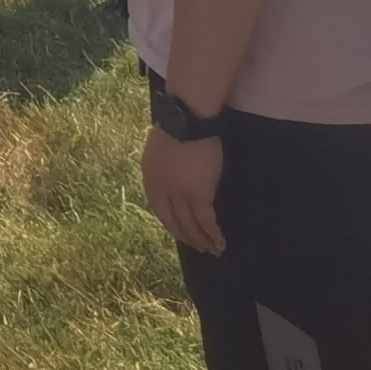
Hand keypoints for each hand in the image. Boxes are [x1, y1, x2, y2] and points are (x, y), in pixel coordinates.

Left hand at [142, 126, 225, 254]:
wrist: (187, 119)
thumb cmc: (177, 126)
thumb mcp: (160, 150)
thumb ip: (163, 168)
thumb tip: (172, 177)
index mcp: (150, 178)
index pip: (159, 209)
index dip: (171, 223)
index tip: (181, 232)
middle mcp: (161, 190)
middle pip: (173, 221)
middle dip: (187, 237)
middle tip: (199, 248)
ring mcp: (179, 194)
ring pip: (190, 225)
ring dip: (202, 240)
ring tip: (213, 250)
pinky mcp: (198, 194)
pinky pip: (205, 221)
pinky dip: (213, 234)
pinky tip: (220, 242)